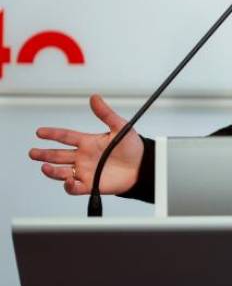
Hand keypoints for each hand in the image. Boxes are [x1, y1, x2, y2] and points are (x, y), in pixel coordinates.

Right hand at [29, 94, 143, 195]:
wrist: (143, 166)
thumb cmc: (132, 147)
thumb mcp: (120, 127)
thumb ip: (106, 113)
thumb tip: (95, 98)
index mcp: (88, 142)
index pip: (66, 136)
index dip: (52, 134)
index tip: (39, 132)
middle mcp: (83, 157)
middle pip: (58, 155)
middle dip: (44, 154)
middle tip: (33, 152)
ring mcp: (85, 171)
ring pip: (62, 172)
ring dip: (52, 170)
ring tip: (44, 166)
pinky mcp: (90, 184)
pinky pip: (74, 187)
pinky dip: (68, 186)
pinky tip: (67, 181)